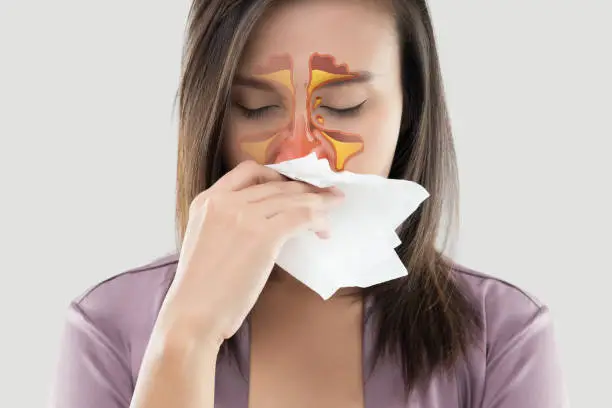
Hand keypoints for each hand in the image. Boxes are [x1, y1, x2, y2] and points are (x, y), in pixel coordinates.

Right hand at [156, 160, 343, 348]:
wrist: (193, 313)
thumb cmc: (200, 289)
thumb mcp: (205, 240)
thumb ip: (227, 222)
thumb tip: (263, 221)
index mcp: (207, 200)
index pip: (248, 171)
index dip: (276, 175)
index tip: (293, 186)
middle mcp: (225, 201)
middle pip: (276, 184)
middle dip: (304, 189)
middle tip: (324, 196)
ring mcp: (244, 215)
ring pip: (292, 197)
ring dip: (317, 202)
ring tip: (332, 208)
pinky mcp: (263, 235)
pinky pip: (300, 216)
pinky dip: (317, 220)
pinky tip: (322, 230)